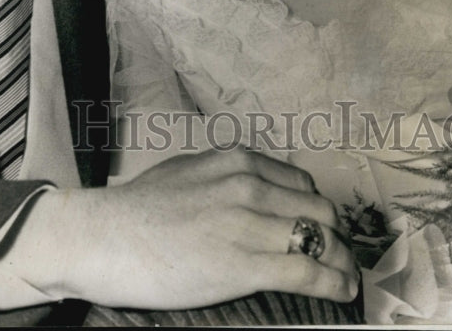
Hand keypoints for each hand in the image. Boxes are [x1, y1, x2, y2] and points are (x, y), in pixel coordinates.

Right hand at [11, 148, 358, 309]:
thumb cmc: (138, 209)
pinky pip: (308, 271)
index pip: (301, 184)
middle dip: (334, 236)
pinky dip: (334, 282)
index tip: (321, 229)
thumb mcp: (189, 172)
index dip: (317, 211)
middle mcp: (249, 185)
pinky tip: (342, 290)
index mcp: (236, 161)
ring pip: (321, 239)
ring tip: (346, 277)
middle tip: (337, 256)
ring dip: (341, 261)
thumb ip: (225, 176)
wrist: (105, 236)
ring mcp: (248, 223)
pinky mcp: (245, 264)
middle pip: (319, 211)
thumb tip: (254, 188)